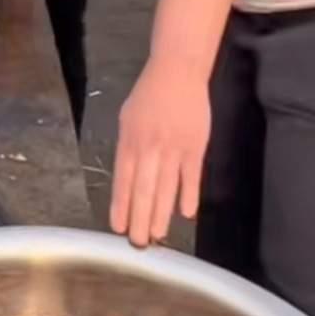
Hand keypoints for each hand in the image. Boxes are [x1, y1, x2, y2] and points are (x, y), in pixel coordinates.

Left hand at [110, 58, 210, 246]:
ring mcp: (174, 147)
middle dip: (140, 218)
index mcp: (130, 140)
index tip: (118, 228)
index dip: (121, 205)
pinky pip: (191, 176)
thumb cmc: (149, 95)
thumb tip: (127, 180)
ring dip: (162, 213)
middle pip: (144, 189)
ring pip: (166, 187)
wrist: (177, 72)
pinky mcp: (195, 146)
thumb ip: (128, 148)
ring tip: (158, 235)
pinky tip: (186, 214)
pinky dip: (188, 195)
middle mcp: (149, 147)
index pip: (123, 180)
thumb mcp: (128, 118)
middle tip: (139, 243)